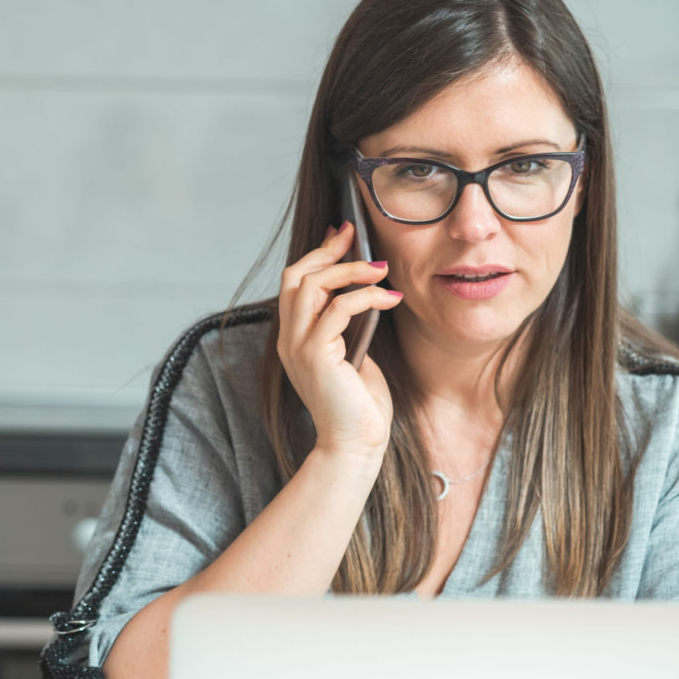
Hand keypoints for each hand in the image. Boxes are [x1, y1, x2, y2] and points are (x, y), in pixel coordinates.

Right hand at [275, 221, 403, 459]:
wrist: (356, 445)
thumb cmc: (359, 404)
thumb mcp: (353, 352)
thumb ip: (348, 323)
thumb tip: (360, 288)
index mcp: (294, 338)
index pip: (295, 282)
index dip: (318, 254)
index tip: (343, 234)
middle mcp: (288, 339)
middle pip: (296, 276)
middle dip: (328, 252)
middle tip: (357, 237)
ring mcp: (298, 347)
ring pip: (312, 286)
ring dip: (349, 270)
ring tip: (381, 269)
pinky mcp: (315, 355)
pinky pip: (336, 310)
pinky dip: (365, 297)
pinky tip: (390, 298)